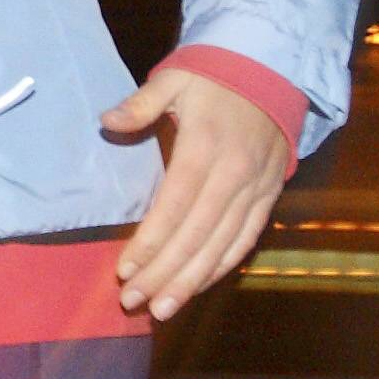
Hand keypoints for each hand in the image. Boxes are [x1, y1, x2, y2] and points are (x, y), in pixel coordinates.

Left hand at [99, 64, 294, 320]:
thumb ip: (141, 104)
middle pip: (196, 235)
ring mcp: (256, 189)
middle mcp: (234, 175)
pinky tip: (198, 287)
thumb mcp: (175, 78)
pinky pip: (246, 239)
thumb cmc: (213, 77)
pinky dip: (222, 266)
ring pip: (223, 245)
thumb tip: (107, 122)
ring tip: (162, 309)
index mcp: (205, 147)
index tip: (125, 270)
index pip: (175, 206)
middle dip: (164, 273)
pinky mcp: (269, 197)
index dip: (151, 242)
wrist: (272, 69)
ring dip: (191, 281)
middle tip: (133, 302)